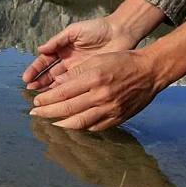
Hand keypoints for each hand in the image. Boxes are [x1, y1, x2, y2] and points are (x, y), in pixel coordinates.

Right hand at [22, 0, 165, 89]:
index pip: (44, 61)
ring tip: (40, 97)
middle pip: (49, 74)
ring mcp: (77, 71)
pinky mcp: (88, 77)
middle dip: (39, 82)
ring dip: (49, 90)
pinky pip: (74, 86)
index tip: (27, 78)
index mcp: (62, 49)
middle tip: (31, 91)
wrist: (120, 33)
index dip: (35, 70)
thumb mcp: (74, 31)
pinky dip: (65, 92)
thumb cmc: (96, 28)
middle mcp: (67, 61)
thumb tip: (40, 49)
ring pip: (60, 82)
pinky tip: (58, 99)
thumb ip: (57, 40)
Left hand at [29, 22, 185, 130]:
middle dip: (48, 112)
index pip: (63, 92)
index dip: (47, 99)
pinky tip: (72, 124)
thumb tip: (57, 84)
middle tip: (35, 114)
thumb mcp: (98, 59)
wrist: (151, 71)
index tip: (35, 102)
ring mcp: (110, 109)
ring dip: (61, 124)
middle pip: (68, 109)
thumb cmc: (123, 61)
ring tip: (50, 122)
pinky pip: (95, 127)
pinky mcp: (118, 118)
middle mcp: (101, 95)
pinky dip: (81, 127)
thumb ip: (77, 72)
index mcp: (94, 78)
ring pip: (80, 122)